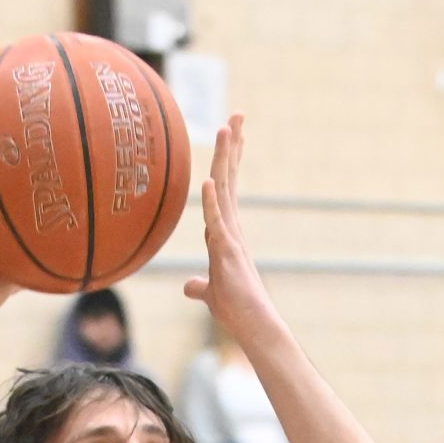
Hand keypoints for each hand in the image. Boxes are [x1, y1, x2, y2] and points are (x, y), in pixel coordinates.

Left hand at [181, 117, 282, 349]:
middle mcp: (232, 229)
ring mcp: (231, 239)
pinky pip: (217, 223)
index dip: (228, 160)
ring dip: (225, 160)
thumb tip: (189, 287)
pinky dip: (212, 203)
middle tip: (236, 114)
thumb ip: (200, 286)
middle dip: (232, 147)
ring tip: (227, 129)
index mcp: (228, 232)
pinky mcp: (227, 254)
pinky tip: (209, 182)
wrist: (254, 328)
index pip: (226, 188)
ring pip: (225, 191)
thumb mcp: (211, 293)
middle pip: (230, 179)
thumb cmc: (236, 311)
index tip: (232, 133)